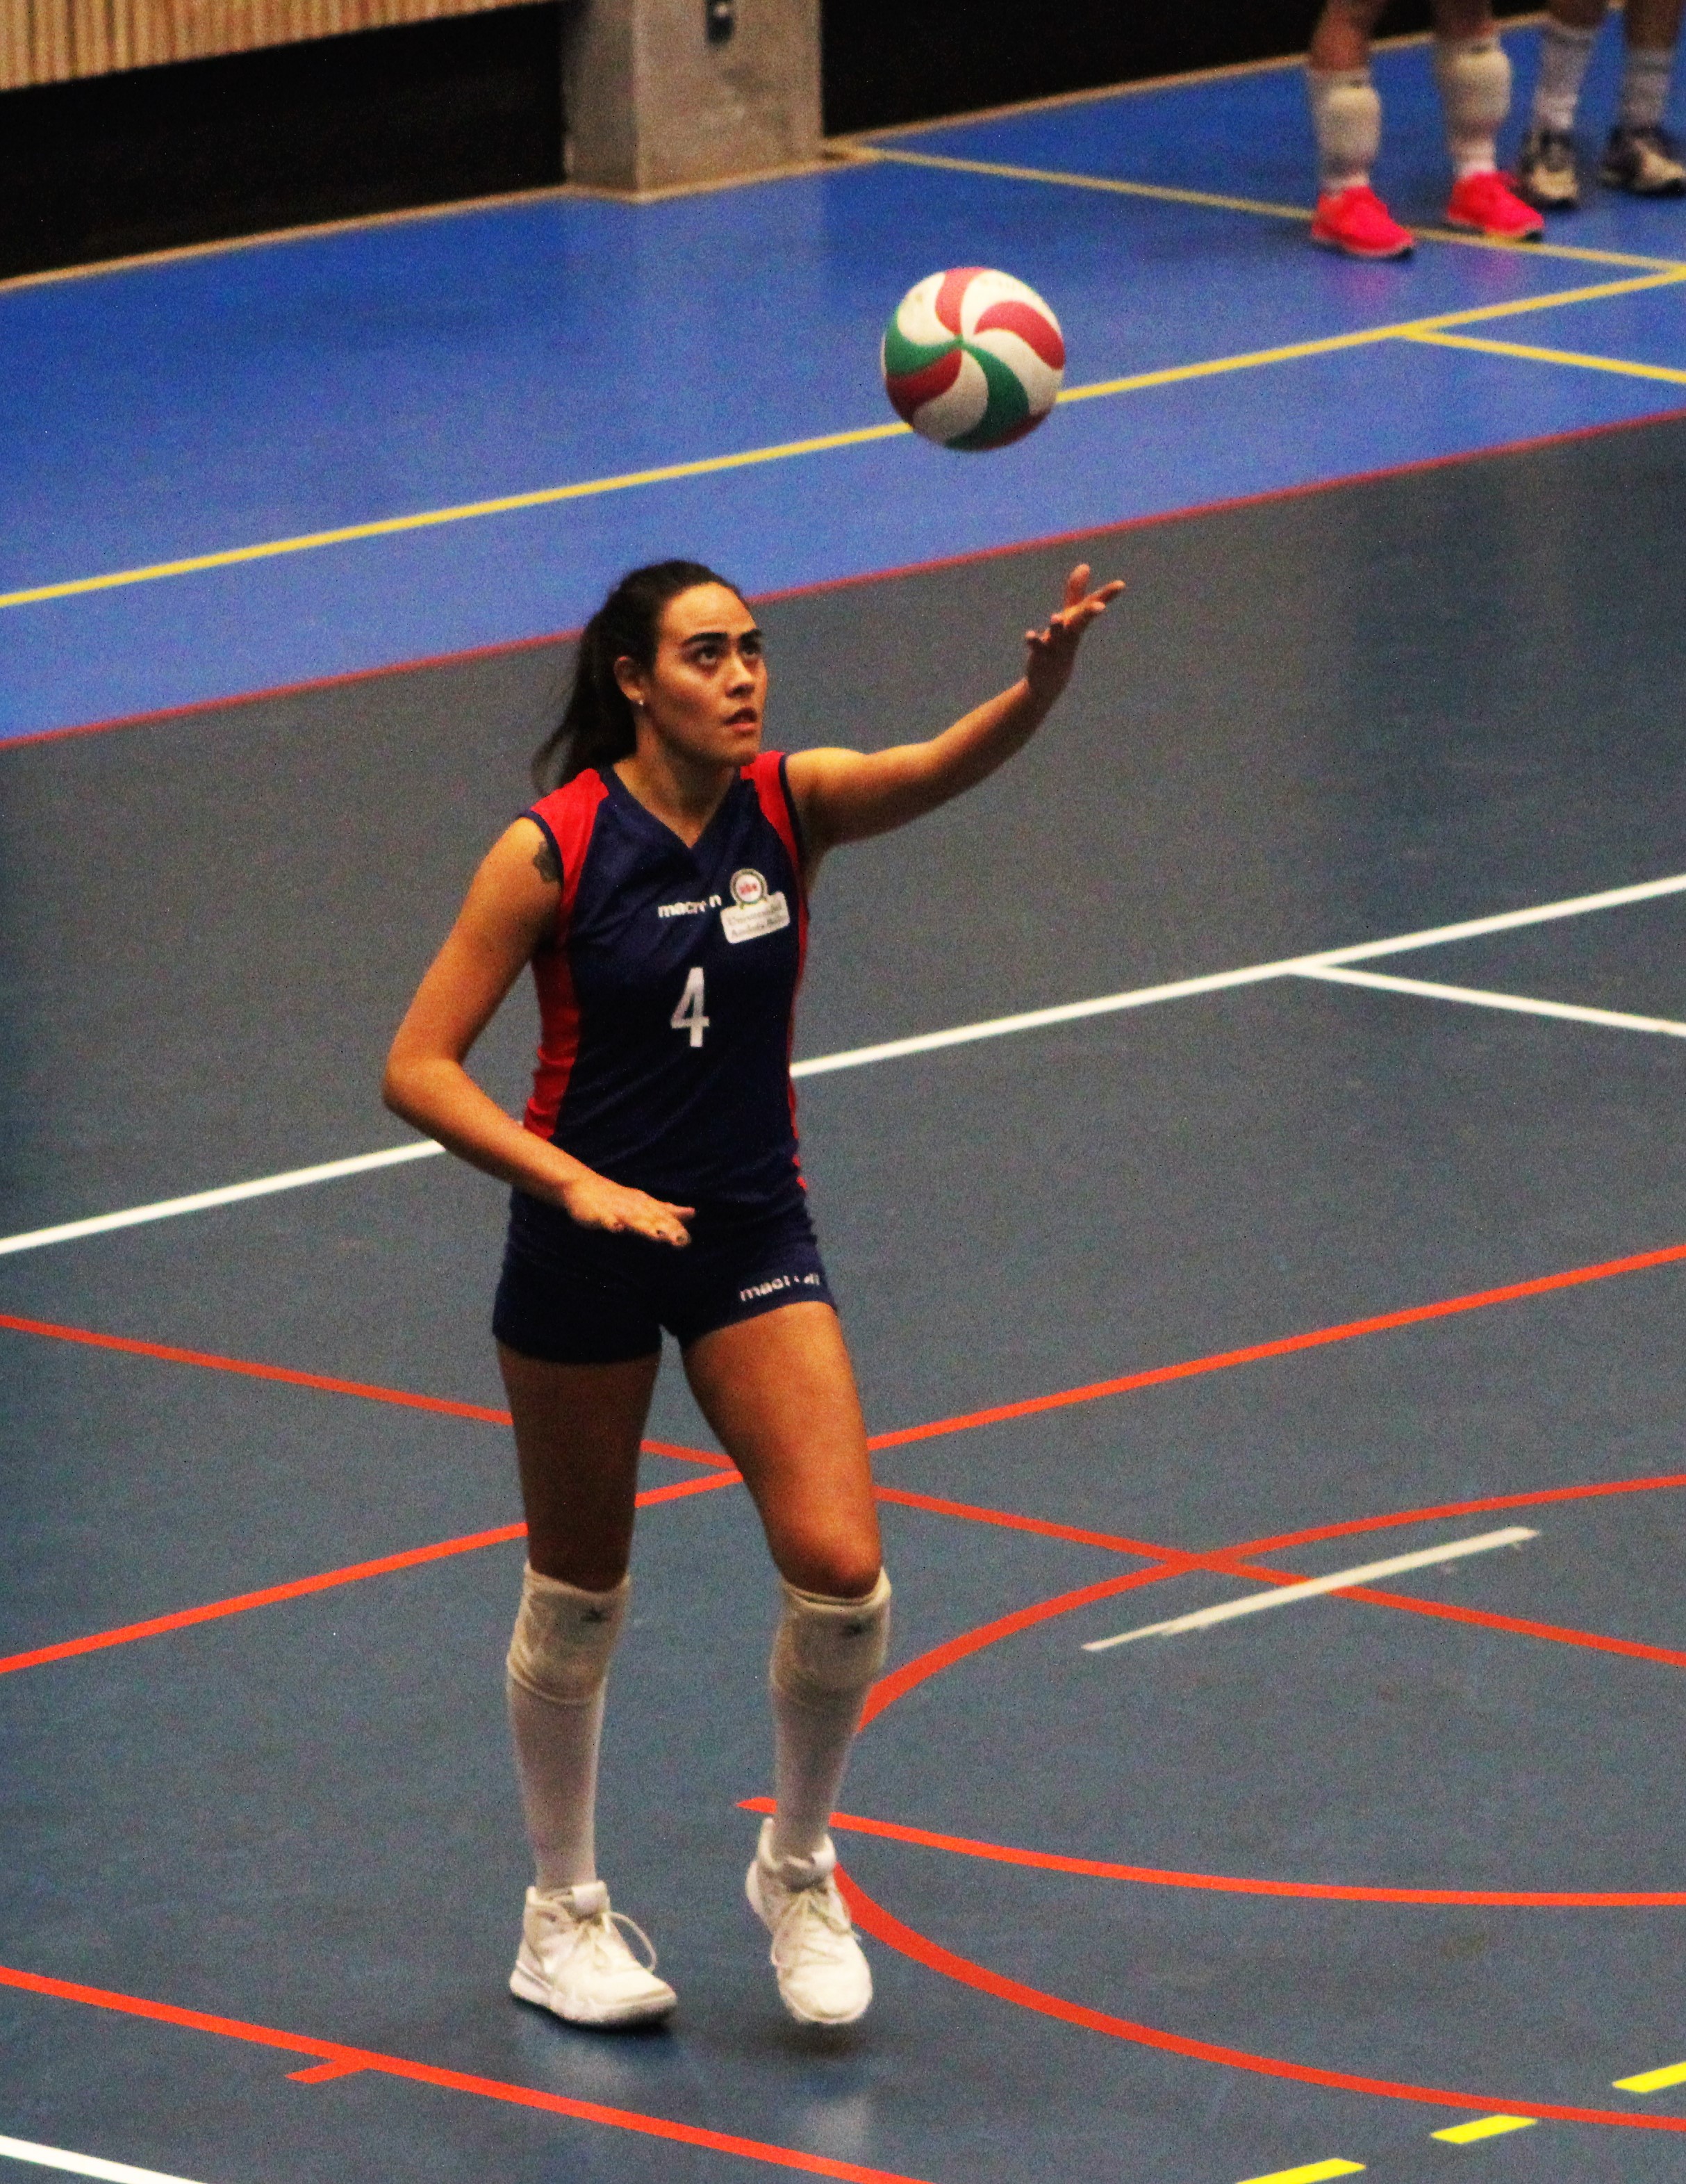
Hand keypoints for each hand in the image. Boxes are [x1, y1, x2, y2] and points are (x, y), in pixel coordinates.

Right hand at [559, 1171, 694, 1245]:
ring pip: (634, 1220)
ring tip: (659, 1237)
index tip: (688, 1241)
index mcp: (646, 1206)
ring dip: (646, 1228)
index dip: (677, 1228)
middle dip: (668, 1230)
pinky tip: (616, 1228)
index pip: (665, 1217)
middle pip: (654, 1220)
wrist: (582, 1185)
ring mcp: (617, 1210)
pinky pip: (606, 1219)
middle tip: (682, 1242)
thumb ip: (668, 1210)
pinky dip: (612, 1223)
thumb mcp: (645, 1203)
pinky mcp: (599, 1214)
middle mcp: (635, 1208)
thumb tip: (693, 1213)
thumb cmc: (617, 1198)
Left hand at [1023, 564, 1124, 705]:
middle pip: (1081, 621)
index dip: (1107, 595)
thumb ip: (1076, 591)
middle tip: (1100, 607)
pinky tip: (1029, 635)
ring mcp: (1057, 646)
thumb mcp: (1070, 616)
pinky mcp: (1042, 656)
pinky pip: (1038, 648)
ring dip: (1057, 627)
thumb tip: (1084, 565)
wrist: (1051, 680)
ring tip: (1055, 617)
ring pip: (1058, 636)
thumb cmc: (1063, 642)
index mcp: (1078, 622)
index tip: (1122, 584)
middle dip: (1090, 613)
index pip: (1093, 605)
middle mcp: (1070, 633)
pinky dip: (1034, 641)